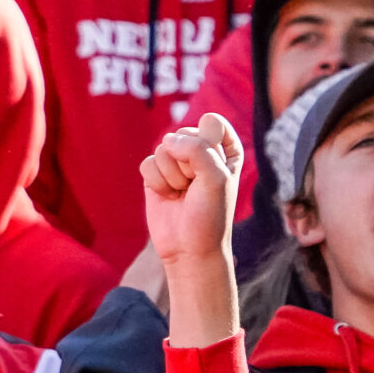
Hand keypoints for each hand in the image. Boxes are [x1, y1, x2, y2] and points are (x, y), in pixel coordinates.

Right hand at [141, 113, 243, 345]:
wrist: (188, 248)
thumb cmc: (210, 215)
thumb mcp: (216, 178)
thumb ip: (197, 149)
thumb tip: (167, 141)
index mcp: (226, 148)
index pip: (211, 124)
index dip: (208, 145)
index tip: (214, 171)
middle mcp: (201, 152)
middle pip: (184, 135)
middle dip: (186, 163)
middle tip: (195, 188)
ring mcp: (176, 163)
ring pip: (163, 149)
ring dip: (171, 176)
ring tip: (182, 194)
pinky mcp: (155, 176)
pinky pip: (147, 163)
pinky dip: (156, 182)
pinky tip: (167, 196)